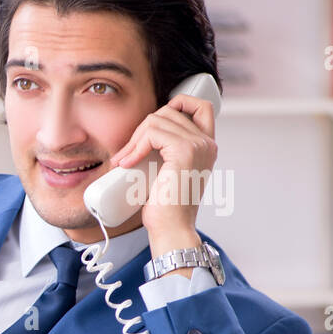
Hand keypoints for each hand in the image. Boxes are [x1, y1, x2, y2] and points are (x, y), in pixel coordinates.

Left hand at [110, 93, 217, 236]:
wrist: (171, 229)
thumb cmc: (165, 207)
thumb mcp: (165, 172)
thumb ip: (164, 152)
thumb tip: (139, 138)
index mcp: (206, 146)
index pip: (199, 105)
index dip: (175, 105)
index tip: (150, 129)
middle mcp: (207, 143)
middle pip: (169, 110)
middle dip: (142, 129)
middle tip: (128, 155)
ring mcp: (199, 145)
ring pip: (158, 118)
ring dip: (134, 139)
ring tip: (124, 161)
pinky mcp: (185, 151)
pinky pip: (153, 132)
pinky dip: (135, 145)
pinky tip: (128, 163)